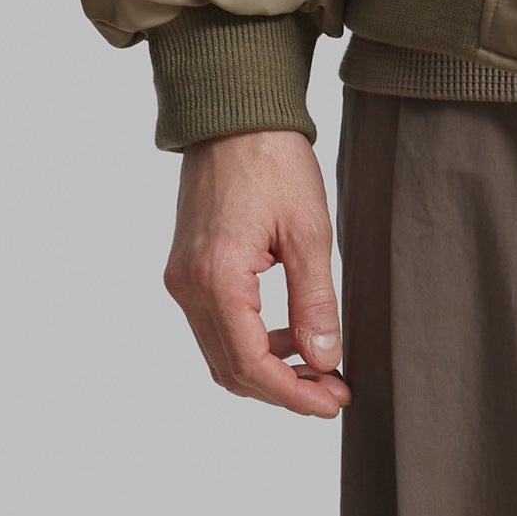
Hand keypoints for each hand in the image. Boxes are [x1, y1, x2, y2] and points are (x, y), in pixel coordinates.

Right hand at [164, 130, 349, 418]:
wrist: (234, 115)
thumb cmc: (273, 161)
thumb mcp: (309, 232)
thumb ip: (316, 301)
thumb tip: (324, 358)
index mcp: (217, 278)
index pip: (251, 365)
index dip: (294, 394)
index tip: (334, 400)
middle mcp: (187, 286)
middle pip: (231, 369)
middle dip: (283, 390)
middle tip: (333, 391)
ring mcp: (181, 279)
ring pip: (220, 353)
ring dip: (267, 370)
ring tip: (319, 366)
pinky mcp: (186, 270)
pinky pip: (215, 326)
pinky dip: (251, 343)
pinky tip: (290, 335)